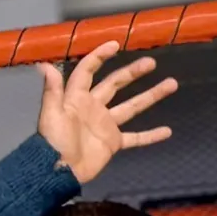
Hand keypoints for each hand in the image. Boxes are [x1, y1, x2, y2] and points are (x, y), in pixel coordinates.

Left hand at [35, 42, 176, 184]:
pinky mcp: (112, 143)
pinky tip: (167, 131)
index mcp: (77, 98)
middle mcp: (93, 108)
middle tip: (151, 62)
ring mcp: (105, 126)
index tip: (115, 44)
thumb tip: (44, 64)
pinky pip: (135, 138)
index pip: (87, 71)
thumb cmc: (53, 141)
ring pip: (132, 107)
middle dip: (132, 72)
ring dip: (151, 96)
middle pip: (115, 84)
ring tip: (172, 83)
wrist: (58, 171)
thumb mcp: (51, 114)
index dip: (99, 57)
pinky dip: (150, 135)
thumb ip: (52, 90)